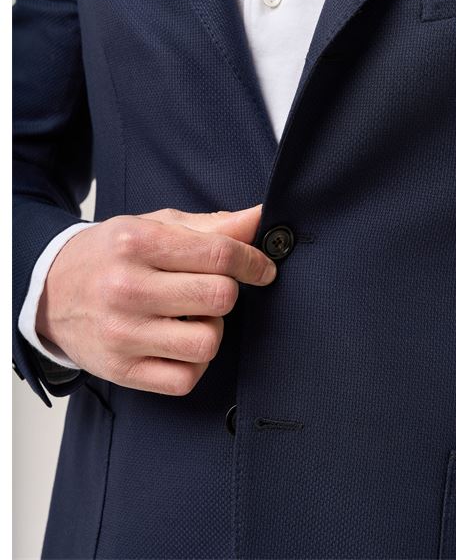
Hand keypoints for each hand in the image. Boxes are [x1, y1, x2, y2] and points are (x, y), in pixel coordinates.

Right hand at [36, 204, 275, 394]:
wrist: (50, 291)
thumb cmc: (110, 255)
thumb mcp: (152, 227)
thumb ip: (210, 226)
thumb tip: (260, 219)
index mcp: (136, 243)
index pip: (218, 253)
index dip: (252, 261)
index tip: (262, 268)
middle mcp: (127, 288)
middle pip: (219, 297)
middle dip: (228, 292)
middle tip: (213, 289)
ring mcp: (122, 334)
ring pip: (208, 343)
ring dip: (212, 329)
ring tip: (193, 318)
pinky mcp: (121, 370)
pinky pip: (186, 379)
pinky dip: (194, 363)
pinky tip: (179, 345)